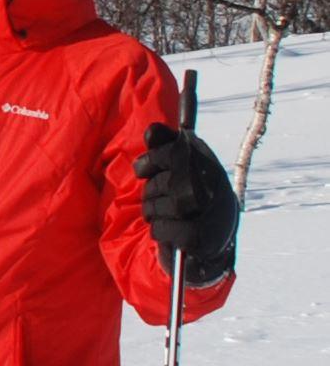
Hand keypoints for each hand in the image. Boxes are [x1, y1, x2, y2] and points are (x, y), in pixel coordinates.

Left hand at [133, 125, 237, 282]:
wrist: (219, 234)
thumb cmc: (192, 193)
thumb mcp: (182, 165)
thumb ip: (165, 144)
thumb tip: (151, 130)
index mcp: (206, 159)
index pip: (169, 150)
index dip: (149, 162)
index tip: (146, 171)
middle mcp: (211, 181)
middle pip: (158, 183)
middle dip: (151, 193)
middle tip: (161, 198)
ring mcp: (206, 209)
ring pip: (156, 207)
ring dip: (153, 213)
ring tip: (166, 214)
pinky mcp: (199, 235)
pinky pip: (160, 229)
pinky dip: (159, 231)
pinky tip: (170, 231)